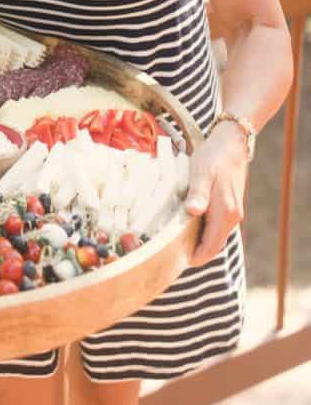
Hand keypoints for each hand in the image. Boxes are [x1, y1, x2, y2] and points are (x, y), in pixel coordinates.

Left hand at [185, 122, 248, 267]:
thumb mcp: (201, 172)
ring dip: (199, 242)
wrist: (232, 142)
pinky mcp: (231, 206)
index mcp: (225, 213)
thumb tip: (192, 212)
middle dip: (195, 253)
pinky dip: (204, 232)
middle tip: (171, 255)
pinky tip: (188, 225)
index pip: (211, 247)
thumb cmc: (214, 156)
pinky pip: (217, 227)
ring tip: (176, 242)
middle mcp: (232, 217)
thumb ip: (197, 194)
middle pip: (214, 246)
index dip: (194, 258)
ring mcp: (233, 212)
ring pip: (216, 237)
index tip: (175, 262)